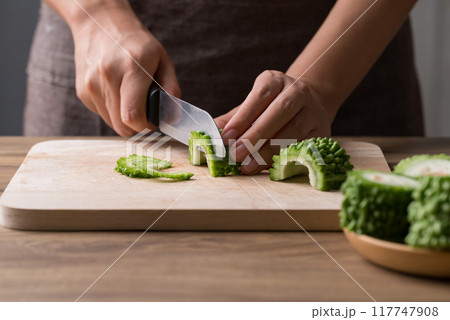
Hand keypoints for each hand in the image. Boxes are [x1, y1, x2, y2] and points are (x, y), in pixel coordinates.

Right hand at [72, 7, 179, 135]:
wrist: (99, 22)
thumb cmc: (135, 42)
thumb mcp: (162, 58)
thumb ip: (171, 88)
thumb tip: (173, 116)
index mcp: (132, 67)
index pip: (133, 115)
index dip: (146, 126)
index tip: (153, 122)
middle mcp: (108, 76)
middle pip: (122, 125)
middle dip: (137, 126)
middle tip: (145, 115)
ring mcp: (92, 84)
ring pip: (111, 122)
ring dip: (124, 119)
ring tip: (130, 99)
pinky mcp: (82, 91)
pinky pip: (101, 113)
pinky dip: (112, 110)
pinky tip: (116, 92)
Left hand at [216, 70, 332, 174]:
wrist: (308, 104)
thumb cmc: (270, 108)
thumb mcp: (251, 106)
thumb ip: (231, 120)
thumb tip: (209, 137)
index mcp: (276, 80)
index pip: (260, 96)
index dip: (243, 117)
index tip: (227, 137)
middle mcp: (298, 91)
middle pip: (279, 112)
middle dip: (255, 136)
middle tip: (236, 155)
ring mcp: (313, 111)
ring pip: (293, 131)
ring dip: (269, 151)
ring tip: (249, 166)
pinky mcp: (321, 131)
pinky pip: (302, 146)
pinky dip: (284, 158)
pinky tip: (268, 167)